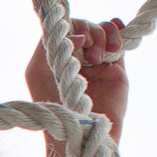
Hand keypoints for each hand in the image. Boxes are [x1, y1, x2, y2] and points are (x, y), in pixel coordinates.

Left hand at [25, 17, 126, 156]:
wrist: (78, 130)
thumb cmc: (52, 104)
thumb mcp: (37, 71)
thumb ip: (48, 44)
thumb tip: (77, 35)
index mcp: (58, 56)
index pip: (67, 27)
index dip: (73, 26)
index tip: (77, 40)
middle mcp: (77, 57)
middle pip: (87, 26)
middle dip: (90, 31)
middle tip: (88, 53)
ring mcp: (97, 62)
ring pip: (104, 31)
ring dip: (103, 35)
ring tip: (99, 58)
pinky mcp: (115, 70)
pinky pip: (119, 43)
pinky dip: (118, 31)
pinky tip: (116, 29)